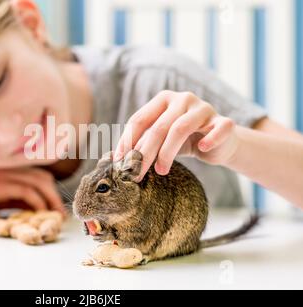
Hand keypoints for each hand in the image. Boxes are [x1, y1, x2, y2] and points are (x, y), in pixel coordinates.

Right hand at [0, 167, 65, 215]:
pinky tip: (39, 213)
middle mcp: (10, 169)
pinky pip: (25, 190)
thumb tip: (39, 209)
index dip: (52, 191)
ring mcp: (3, 174)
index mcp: (11, 171)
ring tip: (53, 216)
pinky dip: (36, 202)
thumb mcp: (0, 198)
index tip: (58, 209)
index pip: (40, 176)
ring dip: (50, 200)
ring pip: (37, 182)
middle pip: (43, 177)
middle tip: (60, 215)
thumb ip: (18, 199)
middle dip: (55, 196)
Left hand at [114, 90, 237, 181]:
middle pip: (158, 127)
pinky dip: (209, 139)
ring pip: (180, 128)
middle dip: (144, 153)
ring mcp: (204, 108)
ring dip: (167, 153)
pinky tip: (201, 150)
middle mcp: (183, 99)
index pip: (139, 119)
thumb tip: (115, 159)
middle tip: (136, 174)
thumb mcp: (160, 141)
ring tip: (161, 171)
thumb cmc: (183, 141)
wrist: (219, 143)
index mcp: (163, 99)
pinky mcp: (224, 121)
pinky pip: (218, 129)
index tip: (119, 161)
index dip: (127, 141)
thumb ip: (142, 144)